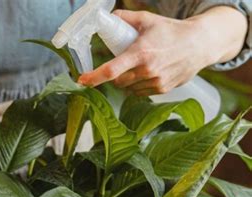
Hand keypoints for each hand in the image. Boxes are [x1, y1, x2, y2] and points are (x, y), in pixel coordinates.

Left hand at [78, 7, 247, 95]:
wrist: (200, 44)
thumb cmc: (172, 31)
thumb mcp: (148, 20)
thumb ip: (126, 18)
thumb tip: (108, 18)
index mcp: (140, 53)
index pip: (111, 70)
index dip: (93, 77)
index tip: (81, 80)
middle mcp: (147, 71)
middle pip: (117, 81)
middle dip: (115, 74)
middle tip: (122, 62)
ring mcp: (155, 82)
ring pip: (128, 88)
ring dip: (127, 80)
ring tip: (139, 66)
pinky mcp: (162, 90)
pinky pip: (140, 92)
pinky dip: (138, 85)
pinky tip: (148, 73)